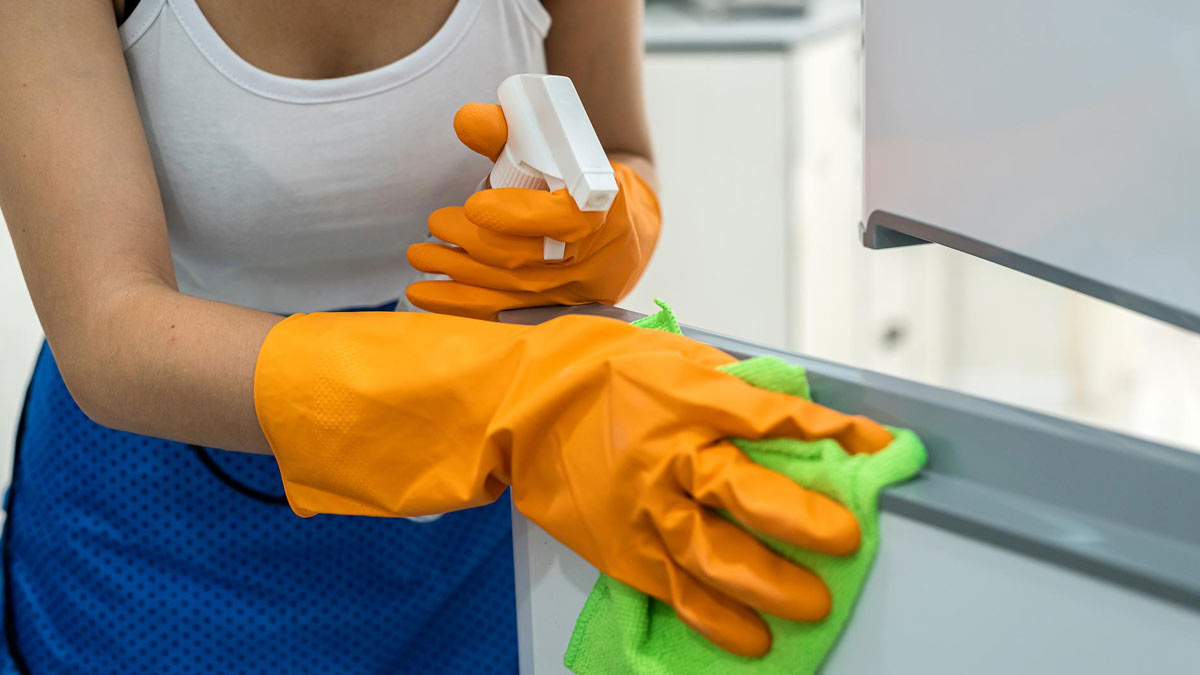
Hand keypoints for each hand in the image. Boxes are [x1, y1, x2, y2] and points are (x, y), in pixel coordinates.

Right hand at [256, 311, 891, 656]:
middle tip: (848, 540)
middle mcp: (666, 454)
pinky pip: (672, 587)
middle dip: (802, 519)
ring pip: (712, 553)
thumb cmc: (589, 371)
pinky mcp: (619, 546)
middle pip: (745, 492)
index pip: (773, 418)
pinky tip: (748, 639)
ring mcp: (640, 506)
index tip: (880, 448)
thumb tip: (784, 404)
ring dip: (766, 582)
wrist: (512, 406)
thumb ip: (724, 383)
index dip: (833, 435)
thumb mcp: (664, 355)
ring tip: (809, 605)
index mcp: (684, 398)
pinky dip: (712, 617)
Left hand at [406, 103, 660, 319]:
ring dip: (458, 274)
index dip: (518, 215)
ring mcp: (570, 289)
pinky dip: (463, 306)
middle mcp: (588, 255)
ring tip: (420, 256)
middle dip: (471, 243)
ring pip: (510, 288)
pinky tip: (428, 296)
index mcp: (598, 208)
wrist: (623, 226)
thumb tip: (465, 120)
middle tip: (435, 224)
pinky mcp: (553, 308)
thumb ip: (510, 133)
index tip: (475, 205)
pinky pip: (505, 312)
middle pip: (525, 257)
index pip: (563, 218)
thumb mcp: (556, 149)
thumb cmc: (580, 181)